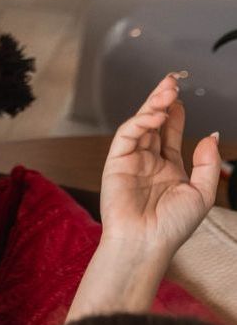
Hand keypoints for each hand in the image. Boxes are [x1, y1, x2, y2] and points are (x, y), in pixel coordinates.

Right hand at [99, 73, 221, 260]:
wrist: (146, 244)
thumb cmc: (172, 226)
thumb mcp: (202, 193)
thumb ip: (207, 163)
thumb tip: (210, 136)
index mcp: (167, 168)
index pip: (169, 133)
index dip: (175, 113)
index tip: (182, 97)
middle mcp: (147, 162)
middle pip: (153, 124)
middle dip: (162, 101)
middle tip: (172, 81)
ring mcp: (130, 162)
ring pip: (139, 125)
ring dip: (152, 105)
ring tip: (168, 90)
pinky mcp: (115, 164)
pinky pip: (126, 136)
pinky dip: (139, 122)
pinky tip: (155, 115)